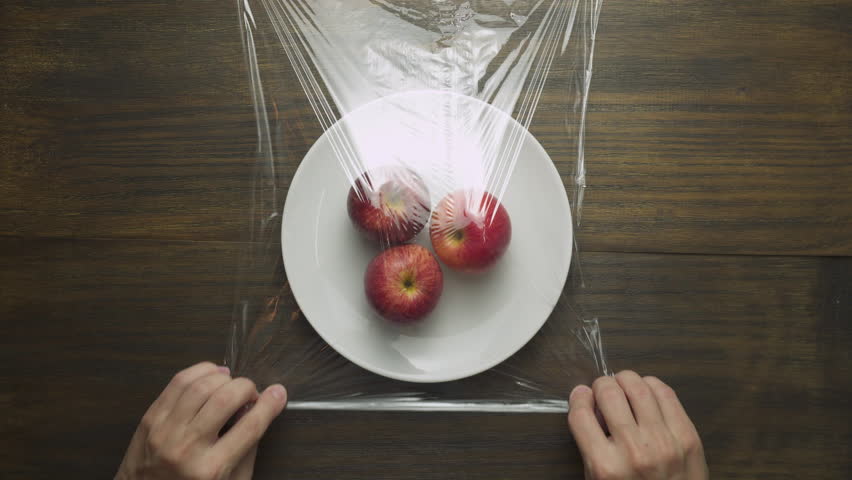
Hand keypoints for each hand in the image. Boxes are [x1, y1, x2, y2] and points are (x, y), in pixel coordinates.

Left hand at [116, 362, 286, 479]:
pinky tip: (211, 376)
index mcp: (211, 470)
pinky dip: (199, 372)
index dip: (269, 405)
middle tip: (251, 393)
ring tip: (231, 383)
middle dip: (246, 388)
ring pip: (200, 385)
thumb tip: (258, 411)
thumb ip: (246, 449)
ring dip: (223, 378)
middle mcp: (186, 449)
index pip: (250, 427)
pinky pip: (177, 382)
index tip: (278, 394)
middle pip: (225, 399)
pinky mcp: (150, 420)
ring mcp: (164, 431)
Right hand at [568, 371, 707, 479]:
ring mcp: (664, 442)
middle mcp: (634, 451)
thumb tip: (588, 402)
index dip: (578, 398)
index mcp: (606, 467)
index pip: (581, 414)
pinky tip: (646, 393)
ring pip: (638, 386)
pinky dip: (652, 386)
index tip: (582, 395)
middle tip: (604, 391)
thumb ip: (590, 444)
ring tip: (624, 387)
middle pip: (609, 393)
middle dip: (602, 386)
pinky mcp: (687, 436)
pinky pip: (666, 393)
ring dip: (626, 380)